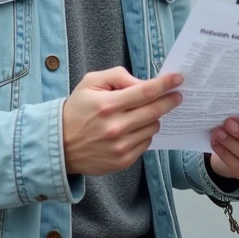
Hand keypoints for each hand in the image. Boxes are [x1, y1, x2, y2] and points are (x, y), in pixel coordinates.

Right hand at [63, 67, 182, 176]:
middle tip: (177, 95)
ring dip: (154, 117)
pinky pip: (146, 143)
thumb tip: (143, 83)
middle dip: (170, 100)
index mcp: (107, 105)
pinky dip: (145, 133)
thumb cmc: (77, 109)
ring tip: (143, 113)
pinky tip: (134, 128)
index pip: (145, 92)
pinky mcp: (123, 161)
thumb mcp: (91, 83)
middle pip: (154, 111)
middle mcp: (116, 127)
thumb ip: (118, 76)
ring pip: (152, 127)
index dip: (164, 84)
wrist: (60, 145)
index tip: (178, 79)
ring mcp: (121, 147)